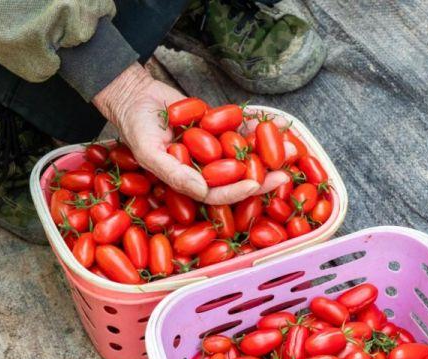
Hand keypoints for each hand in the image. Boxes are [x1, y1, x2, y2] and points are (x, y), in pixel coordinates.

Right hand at [93, 63, 286, 203]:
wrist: (134, 95)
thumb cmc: (135, 127)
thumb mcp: (149, 153)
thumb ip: (174, 173)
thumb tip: (202, 190)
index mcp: (189, 182)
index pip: (217, 193)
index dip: (236, 192)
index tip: (255, 185)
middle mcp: (204, 168)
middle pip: (237, 178)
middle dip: (262, 177)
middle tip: (284, 173)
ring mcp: (213, 148)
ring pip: (244, 154)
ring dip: (268, 151)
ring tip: (292, 147)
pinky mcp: (218, 127)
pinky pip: (241, 128)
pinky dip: (258, 126)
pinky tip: (279, 121)